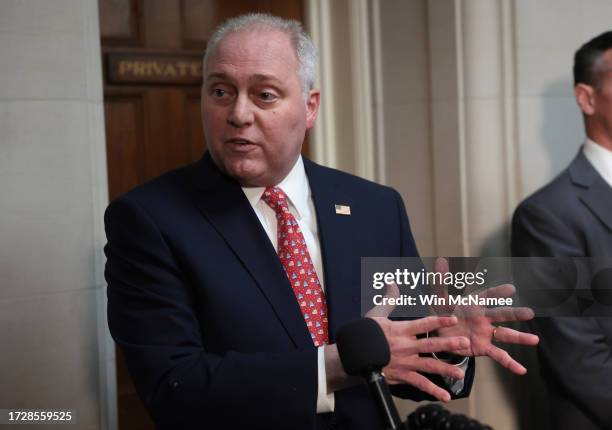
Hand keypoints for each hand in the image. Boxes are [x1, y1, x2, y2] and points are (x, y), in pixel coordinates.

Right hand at [365, 283, 470, 401]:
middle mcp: (405, 346)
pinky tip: (446, 397)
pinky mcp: (402, 376)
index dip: (439, 322)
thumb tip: (392, 283)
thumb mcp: (376, 314)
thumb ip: (389, 300)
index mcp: (401, 330)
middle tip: (464, 343)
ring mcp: (404, 362)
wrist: (354, 356)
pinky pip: (419, 384)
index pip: (423, 324)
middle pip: (430, 345)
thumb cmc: (366, 334)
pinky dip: (433, 391)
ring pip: (428, 366)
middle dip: (449, 344)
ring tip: (460, 373)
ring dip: (445, 369)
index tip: (453, 319)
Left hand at [433, 258, 538, 374]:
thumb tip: (440, 260)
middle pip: (502, 315)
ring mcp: (486, 333)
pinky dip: (510, 363)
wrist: (439, 335)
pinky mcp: (483, 348)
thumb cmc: (443, 313)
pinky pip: (498, 355)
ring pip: (505, 335)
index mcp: (474, 304)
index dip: (498, 293)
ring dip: (520, 337)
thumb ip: (440, 281)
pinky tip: (521, 370)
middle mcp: (484, 318)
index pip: (488, 297)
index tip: (511, 289)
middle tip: (530, 313)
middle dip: (515, 314)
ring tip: (535, 340)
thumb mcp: (438, 299)